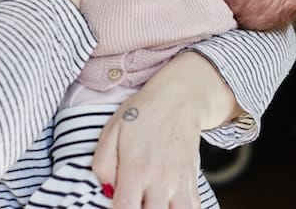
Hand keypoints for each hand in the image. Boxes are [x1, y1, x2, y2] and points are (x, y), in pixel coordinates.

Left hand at [91, 84, 202, 208]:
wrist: (179, 98)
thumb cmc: (143, 113)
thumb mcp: (112, 131)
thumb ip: (103, 164)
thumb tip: (105, 190)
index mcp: (136, 168)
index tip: (114, 207)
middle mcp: (160, 180)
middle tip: (134, 204)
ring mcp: (179, 183)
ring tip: (151, 204)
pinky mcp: (192, 182)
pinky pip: (193, 208)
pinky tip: (168, 205)